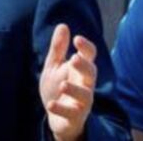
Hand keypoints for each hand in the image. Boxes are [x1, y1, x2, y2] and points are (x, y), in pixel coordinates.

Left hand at [39, 24, 96, 140]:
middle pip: (91, 74)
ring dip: (75, 90)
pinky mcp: (75, 117)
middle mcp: (85, 85)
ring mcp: (81, 102)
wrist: (56, 117)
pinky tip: (51, 104)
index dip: (86, 47)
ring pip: (86, 96)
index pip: (89, 56)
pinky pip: (72, 114)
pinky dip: (61, 109)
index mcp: (80, 70)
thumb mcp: (54, 66)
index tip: (77, 39)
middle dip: (84, 66)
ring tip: (63, 85)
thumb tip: (63, 25)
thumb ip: (58, 48)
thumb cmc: (57, 87)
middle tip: (74, 59)